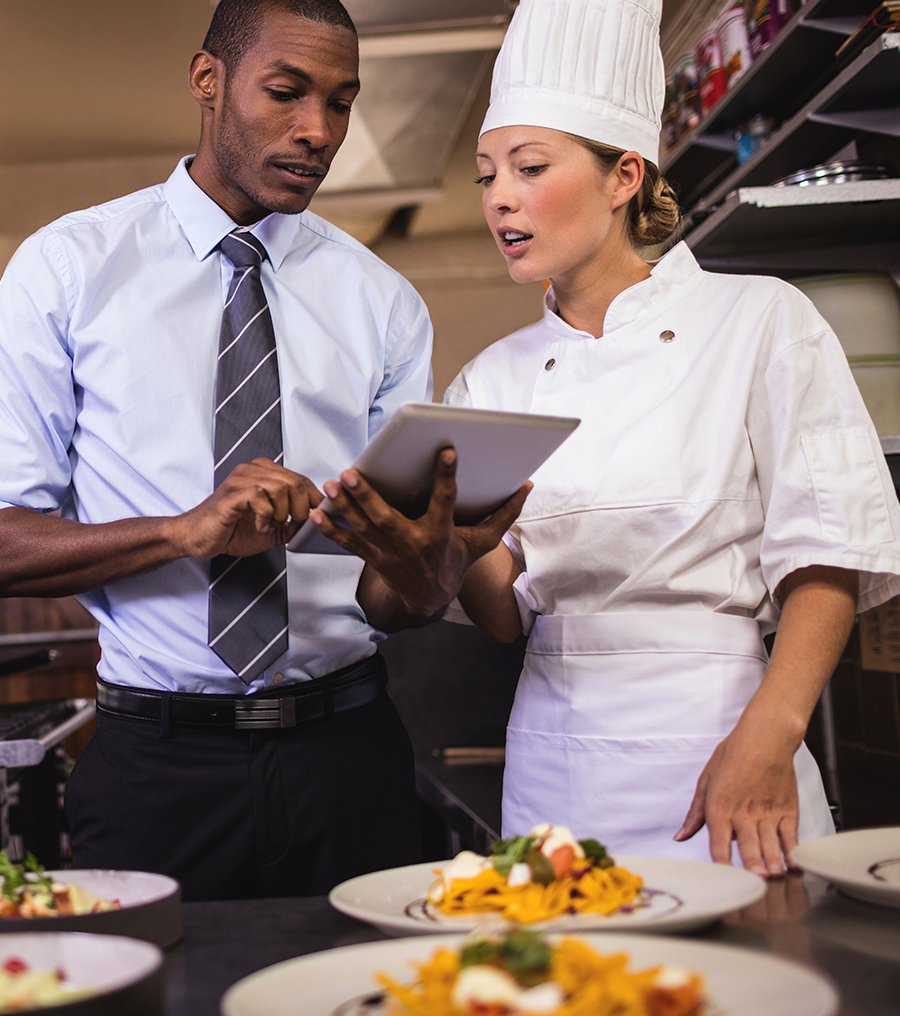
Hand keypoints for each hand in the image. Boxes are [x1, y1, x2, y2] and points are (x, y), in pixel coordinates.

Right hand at [169, 458, 322, 558]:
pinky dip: (265, 516)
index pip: (300, 479)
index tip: (316, 515)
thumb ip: (292, 523)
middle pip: (295, 482)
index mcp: (264, 474)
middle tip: (291, 523)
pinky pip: (260, 497)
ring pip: (280, 487)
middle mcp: (253, 471)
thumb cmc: (230, 529)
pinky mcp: (232, 494)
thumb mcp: (272, 529)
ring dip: (282, 513)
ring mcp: (241, 480)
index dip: (313, 499)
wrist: (199, 538)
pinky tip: (260, 525)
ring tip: (272, 524)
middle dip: (300, 508)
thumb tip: (314, 521)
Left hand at [309, 447, 530, 619]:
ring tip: (331, 484)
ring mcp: (389, 552)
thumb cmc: (456, 562)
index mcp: (441, 533)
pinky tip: (315, 513)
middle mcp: (412, 543)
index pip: (446, 500)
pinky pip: (349, 543)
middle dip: (367, 496)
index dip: (447, 476)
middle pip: (386, 517)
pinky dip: (331, 529)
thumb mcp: (482, 542)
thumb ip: (504, 514)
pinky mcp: (372, 558)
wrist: (429, 600)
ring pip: (363, 527)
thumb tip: (526, 486)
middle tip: (350, 472)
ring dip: (345, 506)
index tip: (446, 451)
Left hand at [674, 716, 799, 878]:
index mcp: (720, 806)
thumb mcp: (706, 780)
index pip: (718, 840)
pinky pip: (790, 836)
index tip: (722, 878)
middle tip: (755, 882)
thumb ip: (695, 813)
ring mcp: (767, 812)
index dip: (720, 861)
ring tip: (774, 877)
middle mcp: (743, 812)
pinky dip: (793, 851)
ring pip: (770, 843)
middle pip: (747, 844)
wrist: (766, 737)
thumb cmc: (733, 754)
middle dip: (751, 865)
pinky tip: (794, 865)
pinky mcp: (787, 810)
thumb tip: (681, 836)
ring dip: (772, 862)